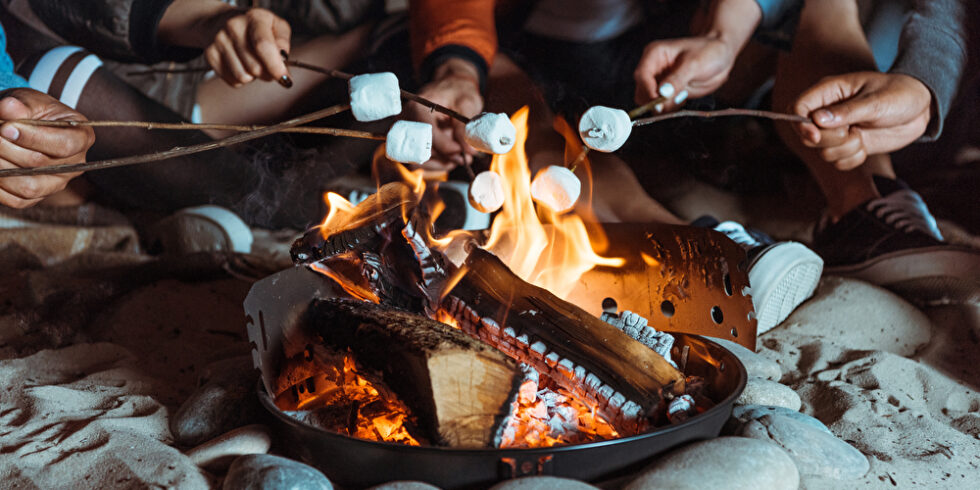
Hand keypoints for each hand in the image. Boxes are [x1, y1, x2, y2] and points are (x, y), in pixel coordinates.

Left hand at [0, 89, 93, 207]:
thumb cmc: (31, 112)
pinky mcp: (38, 197)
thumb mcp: (29, 100)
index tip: (6, 127)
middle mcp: (75, 165)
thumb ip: (21, 104)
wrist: (24, 128)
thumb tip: (8, 108)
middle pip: (40, 164)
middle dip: (7, 147)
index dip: (33, 138)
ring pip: (28, 186)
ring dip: (0, 167)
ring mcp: (57, 184)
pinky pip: (17, 200)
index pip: (64, 145)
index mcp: (82, 137)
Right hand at [159, 1, 291, 86]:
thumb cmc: (256, 27)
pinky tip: (241, 64)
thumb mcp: (276, 25)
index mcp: (254, 18)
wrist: (222, 21)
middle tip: (270, 68)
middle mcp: (233, 27)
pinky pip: (232, 81)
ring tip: (252, 62)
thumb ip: (283, 41)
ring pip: (243, 77)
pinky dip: (241, 79)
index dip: (275, 66)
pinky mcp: (210, 54)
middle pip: (255, 67)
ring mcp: (219, 40)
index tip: (284, 78)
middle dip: (268, 74)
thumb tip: (283, 59)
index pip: (264, 46)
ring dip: (253, 77)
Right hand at [405, 59, 482, 171]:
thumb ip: (465, 128)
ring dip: (441, 163)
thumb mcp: (467, 105)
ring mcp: (404, 133)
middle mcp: (405, 121)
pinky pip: (418, 161)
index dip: (447, 147)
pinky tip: (451, 158)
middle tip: (466, 157)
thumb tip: (469, 152)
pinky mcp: (409, 142)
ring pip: (418, 160)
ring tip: (461, 157)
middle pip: (421, 151)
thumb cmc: (459, 92)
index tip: (464, 151)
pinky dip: (436, 163)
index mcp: (418, 107)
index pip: (427, 135)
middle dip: (445, 158)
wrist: (451, 87)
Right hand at [633, 35, 737, 108]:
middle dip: (655, 101)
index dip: (648, 91)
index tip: (659, 103)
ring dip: (663, 106)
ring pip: (649, 102)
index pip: (642, 76)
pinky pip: (661, 107)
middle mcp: (653, 69)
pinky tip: (682, 99)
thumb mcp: (694, 64)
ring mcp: (659, 82)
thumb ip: (676, 80)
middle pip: (642, 92)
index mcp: (654, 55)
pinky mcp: (666, 93)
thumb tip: (662, 94)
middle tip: (674, 101)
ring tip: (681, 97)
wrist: (721, 55)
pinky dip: (669, 108)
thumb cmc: (709, 51)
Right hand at [793, 72, 931, 169]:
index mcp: (829, 92)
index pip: (797, 107)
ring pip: (823, 152)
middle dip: (829, 140)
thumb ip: (846, 111)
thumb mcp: (876, 101)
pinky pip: (839, 163)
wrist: (922, 109)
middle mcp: (828, 112)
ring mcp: (837, 131)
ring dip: (845, 149)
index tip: (816, 134)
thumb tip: (817, 120)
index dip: (800, 123)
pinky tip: (866, 145)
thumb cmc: (900, 94)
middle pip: (806, 135)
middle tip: (851, 131)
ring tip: (863, 135)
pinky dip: (853, 159)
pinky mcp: (848, 146)